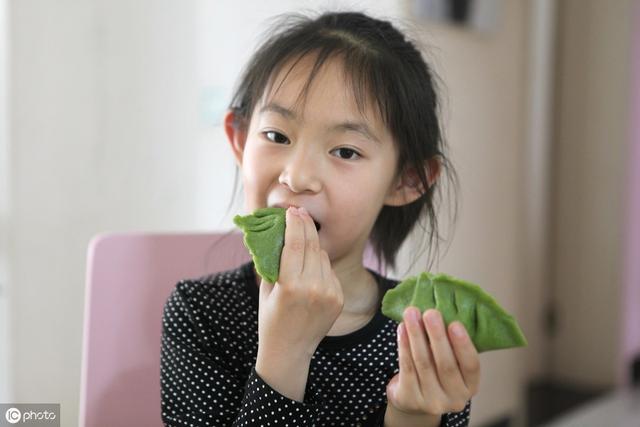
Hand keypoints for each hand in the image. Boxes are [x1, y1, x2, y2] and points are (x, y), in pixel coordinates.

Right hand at [257, 206, 343, 359]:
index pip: (295, 244)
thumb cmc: (270, 317)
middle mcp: (313, 288)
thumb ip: (272, 262)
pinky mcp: (338, 298)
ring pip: (322, 256)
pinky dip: (320, 266)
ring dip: (312, 247)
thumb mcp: (266, 289)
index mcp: (290, 285)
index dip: (294, 224)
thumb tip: (276, 232)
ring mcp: (329, 294)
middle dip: (305, 226)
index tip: (291, 211)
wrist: (290, 350)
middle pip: (312, 245)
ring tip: (301, 248)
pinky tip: (310, 272)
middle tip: (299, 212)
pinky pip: (329, 271)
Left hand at [386, 307, 479, 418]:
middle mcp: (455, 398)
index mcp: (470, 386)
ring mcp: (432, 402)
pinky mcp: (410, 399)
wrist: (413, 398)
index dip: (463, 345)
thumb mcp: (451, 362)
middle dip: (437, 336)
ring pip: (423, 363)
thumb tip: (442, 311)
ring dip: (416, 335)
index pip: (471, 366)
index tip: (455, 324)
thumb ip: (451, 344)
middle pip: (446, 365)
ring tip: (412, 313)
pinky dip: (404, 346)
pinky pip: (407, 368)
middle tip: (431, 312)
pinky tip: (402, 329)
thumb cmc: (435, 372)